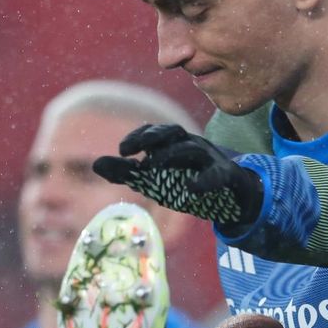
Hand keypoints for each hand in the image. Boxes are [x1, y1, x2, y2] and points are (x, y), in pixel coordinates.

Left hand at [94, 124, 262, 227]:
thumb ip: (127, 173)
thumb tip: (96, 164)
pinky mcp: (226, 175)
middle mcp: (191, 145)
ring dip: (171, 155)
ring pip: (192, 149)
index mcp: (174, 144)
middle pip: (172, 132)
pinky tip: (191, 189)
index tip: (122, 151)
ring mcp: (210, 158)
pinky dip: (204, 180)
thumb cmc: (188, 181)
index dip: (138, 137)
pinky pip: (216, 174)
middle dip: (150, 137)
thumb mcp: (155, 179)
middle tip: (128, 151)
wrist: (231, 196)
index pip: (155, 132)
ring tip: (152, 167)